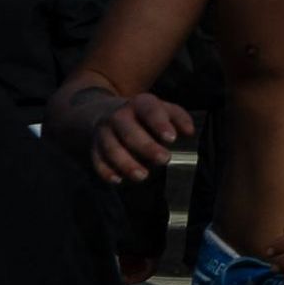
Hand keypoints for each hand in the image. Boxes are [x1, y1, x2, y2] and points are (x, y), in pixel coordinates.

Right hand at [72, 89, 192, 181]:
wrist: (104, 111)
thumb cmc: (143, 115)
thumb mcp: (162, 109)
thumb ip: (178, 118)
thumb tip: (189, 132)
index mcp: (139, 104)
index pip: (149, 110)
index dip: (160, 123)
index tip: (172, 138)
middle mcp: (119, 116)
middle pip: (129, 131)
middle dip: (146, 146)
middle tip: (164, 159)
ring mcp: (104, 132)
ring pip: (111, 147)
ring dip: (126, 163)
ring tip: (143, 176)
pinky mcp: (94, 147)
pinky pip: (97, 160)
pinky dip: (105, 171)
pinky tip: (117, 180)